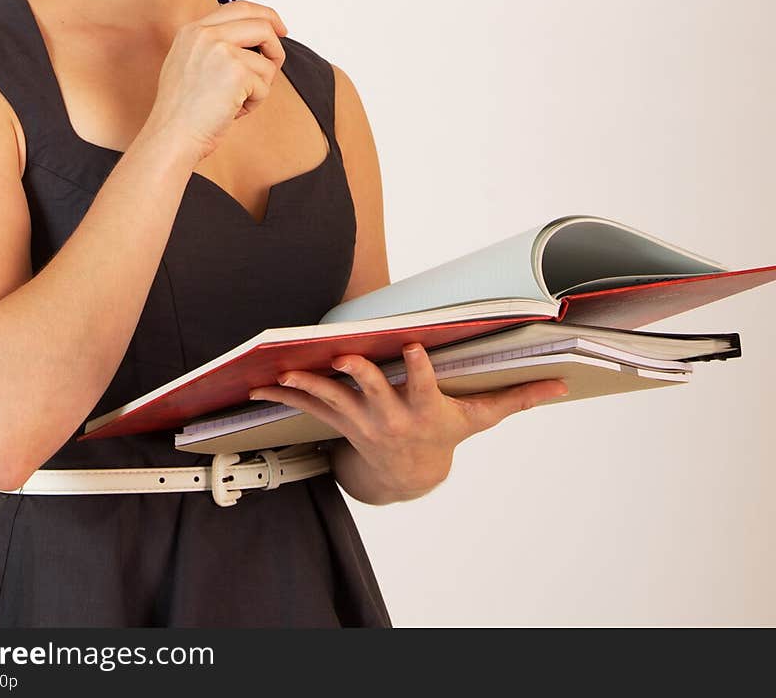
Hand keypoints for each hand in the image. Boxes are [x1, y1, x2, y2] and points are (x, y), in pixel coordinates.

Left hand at [248, 343, 568, 502]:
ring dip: (308, 385)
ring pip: (333, 400)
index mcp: (426, 411)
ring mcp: (362, 422)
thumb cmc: (445, 433)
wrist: (409, 475)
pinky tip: (260, 383)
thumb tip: (562, 383)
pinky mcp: (340, 422)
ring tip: (283, 371)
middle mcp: (391, 418)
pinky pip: (310, 406)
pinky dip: (284, 394)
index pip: (424, 387)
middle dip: (360, 375)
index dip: (420, 369)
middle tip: (346, 357)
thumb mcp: (481, 418)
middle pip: (374, 393)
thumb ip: (517, 397)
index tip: (416, 347)